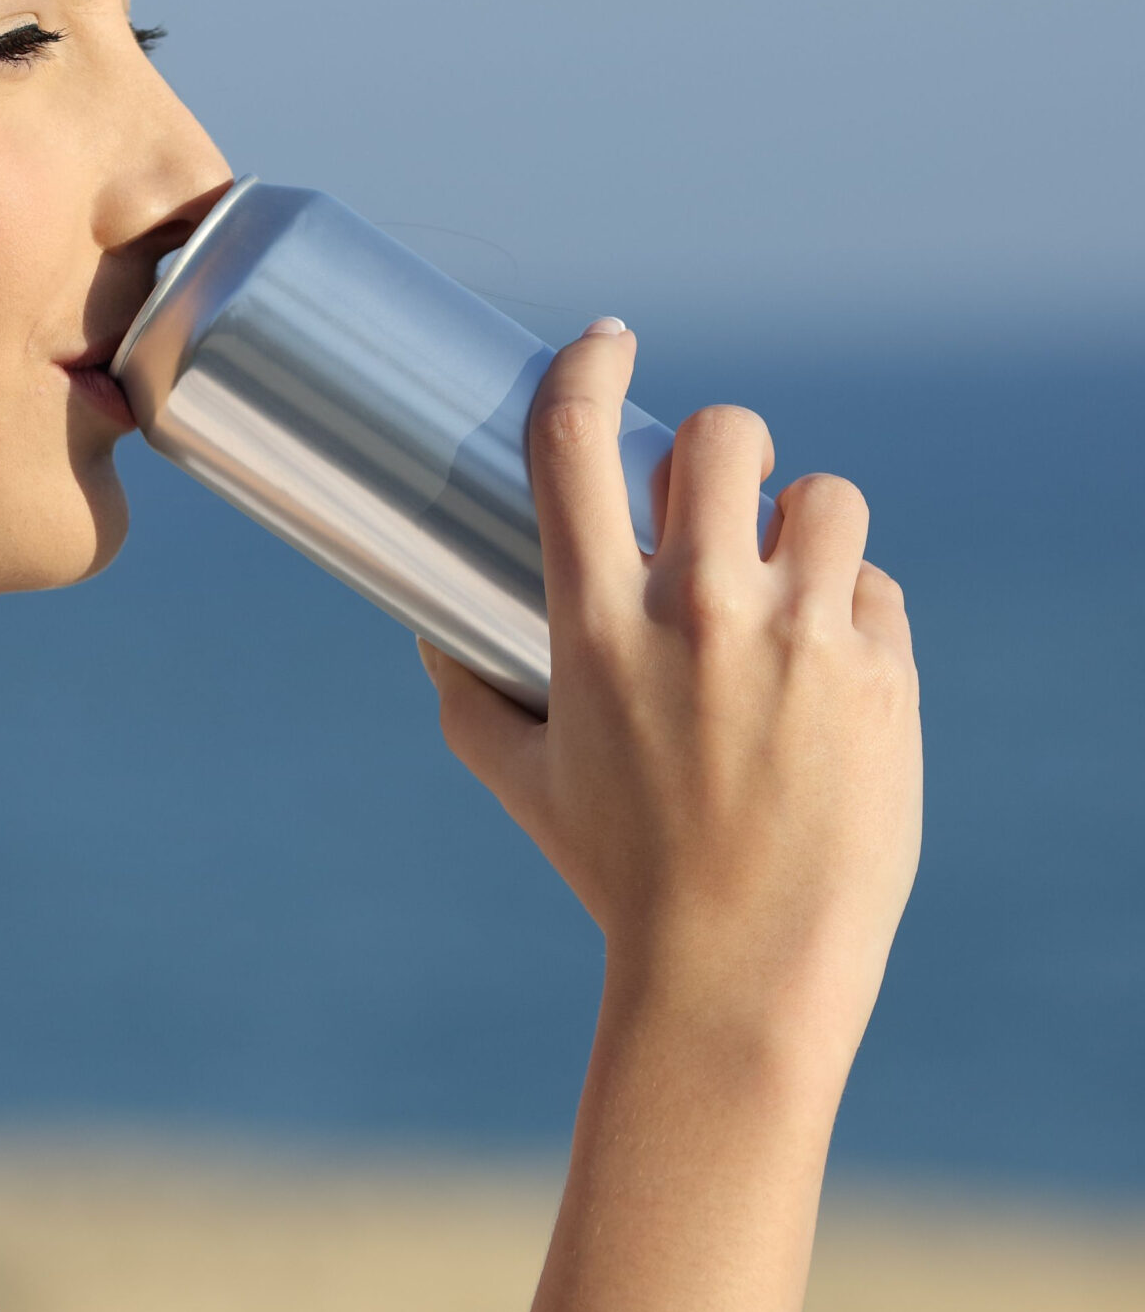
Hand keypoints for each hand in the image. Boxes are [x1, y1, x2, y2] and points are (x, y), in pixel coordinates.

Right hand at [422, 322, 921, 1072]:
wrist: (744, 969)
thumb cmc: (619, 875)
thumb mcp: (521, 782)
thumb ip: (465, 697)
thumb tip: (429, 636)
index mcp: (595, 626)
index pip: (576, 441)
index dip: (588, 366)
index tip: (605, 342)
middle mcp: (699, 613)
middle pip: (723, 434)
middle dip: (719, 450)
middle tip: (714, 499)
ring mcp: (801, 640)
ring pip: (823, 495)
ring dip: (798, 522)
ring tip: (785, 577)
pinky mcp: (882, 674)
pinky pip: (876, 587)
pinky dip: (852, 611)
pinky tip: (830, 668)